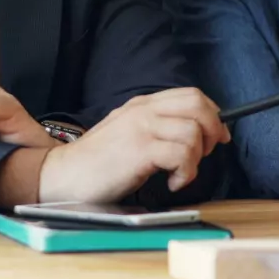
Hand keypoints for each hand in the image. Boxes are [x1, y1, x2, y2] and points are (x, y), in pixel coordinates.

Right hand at [37, 87, 229, 201]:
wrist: (63, 175)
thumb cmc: (97, 162)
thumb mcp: (127, 133)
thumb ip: (154, 127)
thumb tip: (193, 134)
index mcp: (141, 105)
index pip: (191, 95)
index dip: (212, 115)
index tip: (215, 138)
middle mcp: (142, 110)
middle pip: (198, 105)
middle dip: (212, 131)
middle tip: (202, 155)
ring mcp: (140, 128)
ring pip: (193, 131)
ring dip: (196, 159)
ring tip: (179, 174)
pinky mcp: (140, 149)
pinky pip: (182, 155)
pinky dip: (186, 174)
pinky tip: (172, 183)